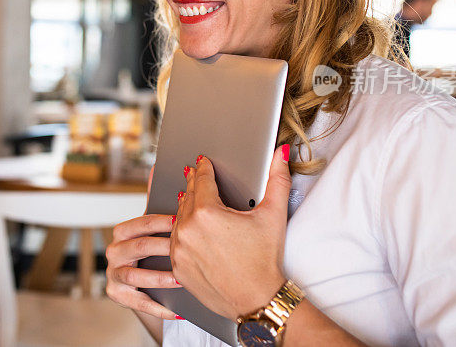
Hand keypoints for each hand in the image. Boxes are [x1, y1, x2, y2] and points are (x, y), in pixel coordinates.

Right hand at [105, 212, 182, 319]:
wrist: (143, 286)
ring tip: (180, 278)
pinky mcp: (116, 295)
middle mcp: (114, 252)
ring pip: (135, 275)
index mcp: (122, 233)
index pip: (141, 224)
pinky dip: (159, 307)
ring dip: (159, 277)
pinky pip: (139, 302)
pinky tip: (177, 310)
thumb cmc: (153, 254)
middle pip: (138, 247)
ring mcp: (113, 274)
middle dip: (163, 247)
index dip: (162, 222)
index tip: (182, 221)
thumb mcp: (152, 233)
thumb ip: (158, 210)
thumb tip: (160, 174)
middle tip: (185, 250)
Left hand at [170, 147, 291, 320]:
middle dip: (195, 184)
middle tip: (196, 174)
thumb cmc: (265, 260)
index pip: (202, 180)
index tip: (202, 161)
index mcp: (206, 213)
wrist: (258, 300)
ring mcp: (179, 249)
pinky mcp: (177, 267)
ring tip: (193, 199)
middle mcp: (187, 230)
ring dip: (186, 207)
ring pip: (178, 218)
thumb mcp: (273, 215)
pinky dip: (182, 232)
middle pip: (188, 197)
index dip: (204, 168)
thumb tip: (280, 154)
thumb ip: (277, 179)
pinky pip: (175, 242)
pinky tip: (190, 228)